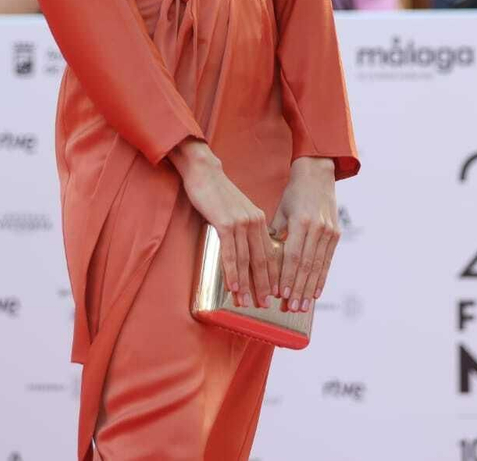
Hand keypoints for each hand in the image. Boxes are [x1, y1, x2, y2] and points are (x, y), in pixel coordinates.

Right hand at [169, 139, 272, 307]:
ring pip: (246, 260)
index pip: (269, 253)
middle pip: (261, 260)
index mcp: (259, 220)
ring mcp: (241, 222)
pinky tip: (233, 287)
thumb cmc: (216, 193)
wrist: (203, 172)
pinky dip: (233, 272)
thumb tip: (244, 250)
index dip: (272, 276)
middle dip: (263, 286)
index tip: (273, 293)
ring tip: (247, 303)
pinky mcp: (226, 223)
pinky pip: (230, 253)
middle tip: (263, 305)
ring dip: (246, 285)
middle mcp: (254, 221)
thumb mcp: (237, 211)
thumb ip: (244, 228)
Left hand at [269, 157, 338, 313]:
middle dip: (299, 289)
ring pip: (318, 266)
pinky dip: (321, 278)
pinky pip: (328, 261)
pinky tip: (316, 292)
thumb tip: (265, 258)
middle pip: (307, 265)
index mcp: (301, 222)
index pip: (293, 256)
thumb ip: (276, 234)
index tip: (282, 294)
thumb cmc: (294, 194)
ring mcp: (329, 232)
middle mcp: (318, 228)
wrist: (318, 175)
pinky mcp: (336, 234)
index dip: (288, 277)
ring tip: (303, 306)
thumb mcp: (281, 211)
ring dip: (310, 289)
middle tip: (292, 308)